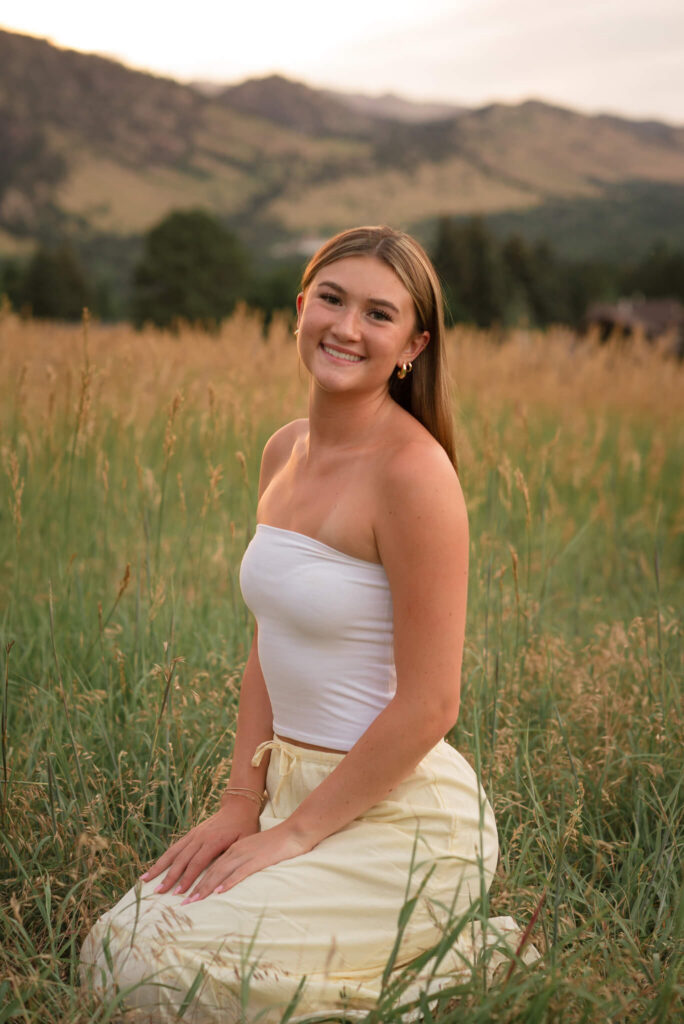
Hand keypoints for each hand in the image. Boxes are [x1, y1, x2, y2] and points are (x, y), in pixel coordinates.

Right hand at [140, 799, 260, 895]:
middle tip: (158, 893)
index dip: (188, 879)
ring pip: (173, 852)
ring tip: (145, 880)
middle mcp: (200, 837)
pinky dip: (164, 858)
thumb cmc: (245, 827)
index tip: (179, 894)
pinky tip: (154, 868)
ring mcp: (194, 834)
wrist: (238, 807)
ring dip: (159, 867)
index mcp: (213, 841)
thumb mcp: (245, 842)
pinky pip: (175, 847)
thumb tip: (226, 878)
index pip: (197, 863)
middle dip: (169, 877)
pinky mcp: (191, 834)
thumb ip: (235, 858)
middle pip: (181, 860)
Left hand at [180, 822, 311, 903]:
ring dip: (206, 887)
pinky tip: (220, 891)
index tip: (181, 893)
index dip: (194, 879)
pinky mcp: (257, 859)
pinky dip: (228, 882)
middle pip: (210, 870)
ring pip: (220, 872)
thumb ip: (240, 863)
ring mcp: (246, 854)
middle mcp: (235, 851)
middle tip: (180, 902)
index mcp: (233, 849)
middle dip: (194, 886)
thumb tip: (227, 880)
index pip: (208, 865)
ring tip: (193, 900)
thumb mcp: (253, 852)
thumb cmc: (275, 844)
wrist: (294, 831)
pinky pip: (240, 872)